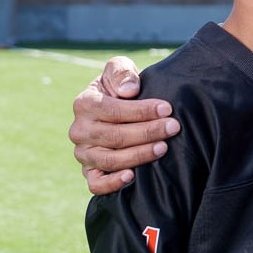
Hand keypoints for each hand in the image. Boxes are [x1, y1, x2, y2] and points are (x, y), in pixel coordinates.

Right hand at [69, 57, 178, 194]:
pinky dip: (112, 183)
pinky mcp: (89, 171)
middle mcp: (79, 130)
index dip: (142, 111)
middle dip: (148, 132)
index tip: (167, 109)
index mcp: (84, 104)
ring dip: (138, 155)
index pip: (115, 111)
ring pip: (109, 160)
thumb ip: (122, 72)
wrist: (116, 107)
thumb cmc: (121, 86)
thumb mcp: (119, 69)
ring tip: (163, 147)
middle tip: (173, 128)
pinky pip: (96, 183)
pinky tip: (132, 176)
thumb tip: (128, 91)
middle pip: (115, 137)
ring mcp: (83, 153)